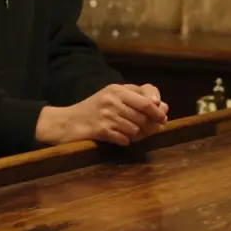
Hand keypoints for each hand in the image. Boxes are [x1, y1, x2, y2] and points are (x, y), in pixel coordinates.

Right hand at [36, 83, 168, 146]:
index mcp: (117, 89)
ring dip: (138, 135)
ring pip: (136, 128)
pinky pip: (124, 139)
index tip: (162, 118)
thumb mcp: (113, 98)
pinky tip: (120, 139)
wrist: (66, 122)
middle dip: (151, 125)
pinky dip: (125, 141)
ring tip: (132, 134)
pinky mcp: (101, 130)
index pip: (147, 98)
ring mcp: (106, 114)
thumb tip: (164, 110)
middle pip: (145, 115)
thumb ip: (136, 101)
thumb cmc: (93, 111)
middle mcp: (113, 99)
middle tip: (151, 130)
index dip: (158, 109)